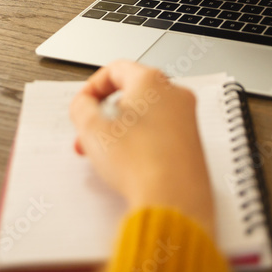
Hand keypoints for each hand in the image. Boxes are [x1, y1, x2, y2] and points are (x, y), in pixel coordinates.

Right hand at [69, 60, 214, 234]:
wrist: (173, 200)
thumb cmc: (141, 164)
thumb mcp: (92, 131)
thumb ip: (81, 108)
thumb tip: (83, 104)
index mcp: (153, 81)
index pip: (116, 70)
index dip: (92, 88)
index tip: (84, 105)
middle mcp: (175, 94)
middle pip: (130, 94)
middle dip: (103, 115)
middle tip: (88, 134)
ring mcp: (187, 118)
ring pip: (144, 115)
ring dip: (118, 131)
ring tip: (103, 155)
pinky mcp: (191, 141)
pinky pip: (159, 132)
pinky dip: (139, 141)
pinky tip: (126, 164)